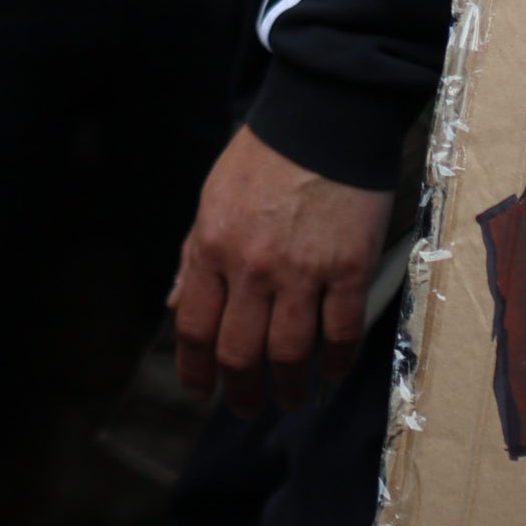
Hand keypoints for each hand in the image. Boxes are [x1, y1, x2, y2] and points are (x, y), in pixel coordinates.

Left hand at [171, 123, 391, 410]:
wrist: (324, 118)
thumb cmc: (265, 158)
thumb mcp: (211, 199)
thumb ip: (193, 256)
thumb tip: (176, 305)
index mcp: (211, 247)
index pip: (194, 328)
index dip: (195, 370)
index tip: (202, 391)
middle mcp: (251, 267)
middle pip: (239, 353)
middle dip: (240, 392)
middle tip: (246, 406)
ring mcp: (302, 271)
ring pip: (289, 353)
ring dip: (290, 387)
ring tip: (292, 397)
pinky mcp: (348, 268)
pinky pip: (340, 332)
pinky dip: (334, 361)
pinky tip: (331, 371)